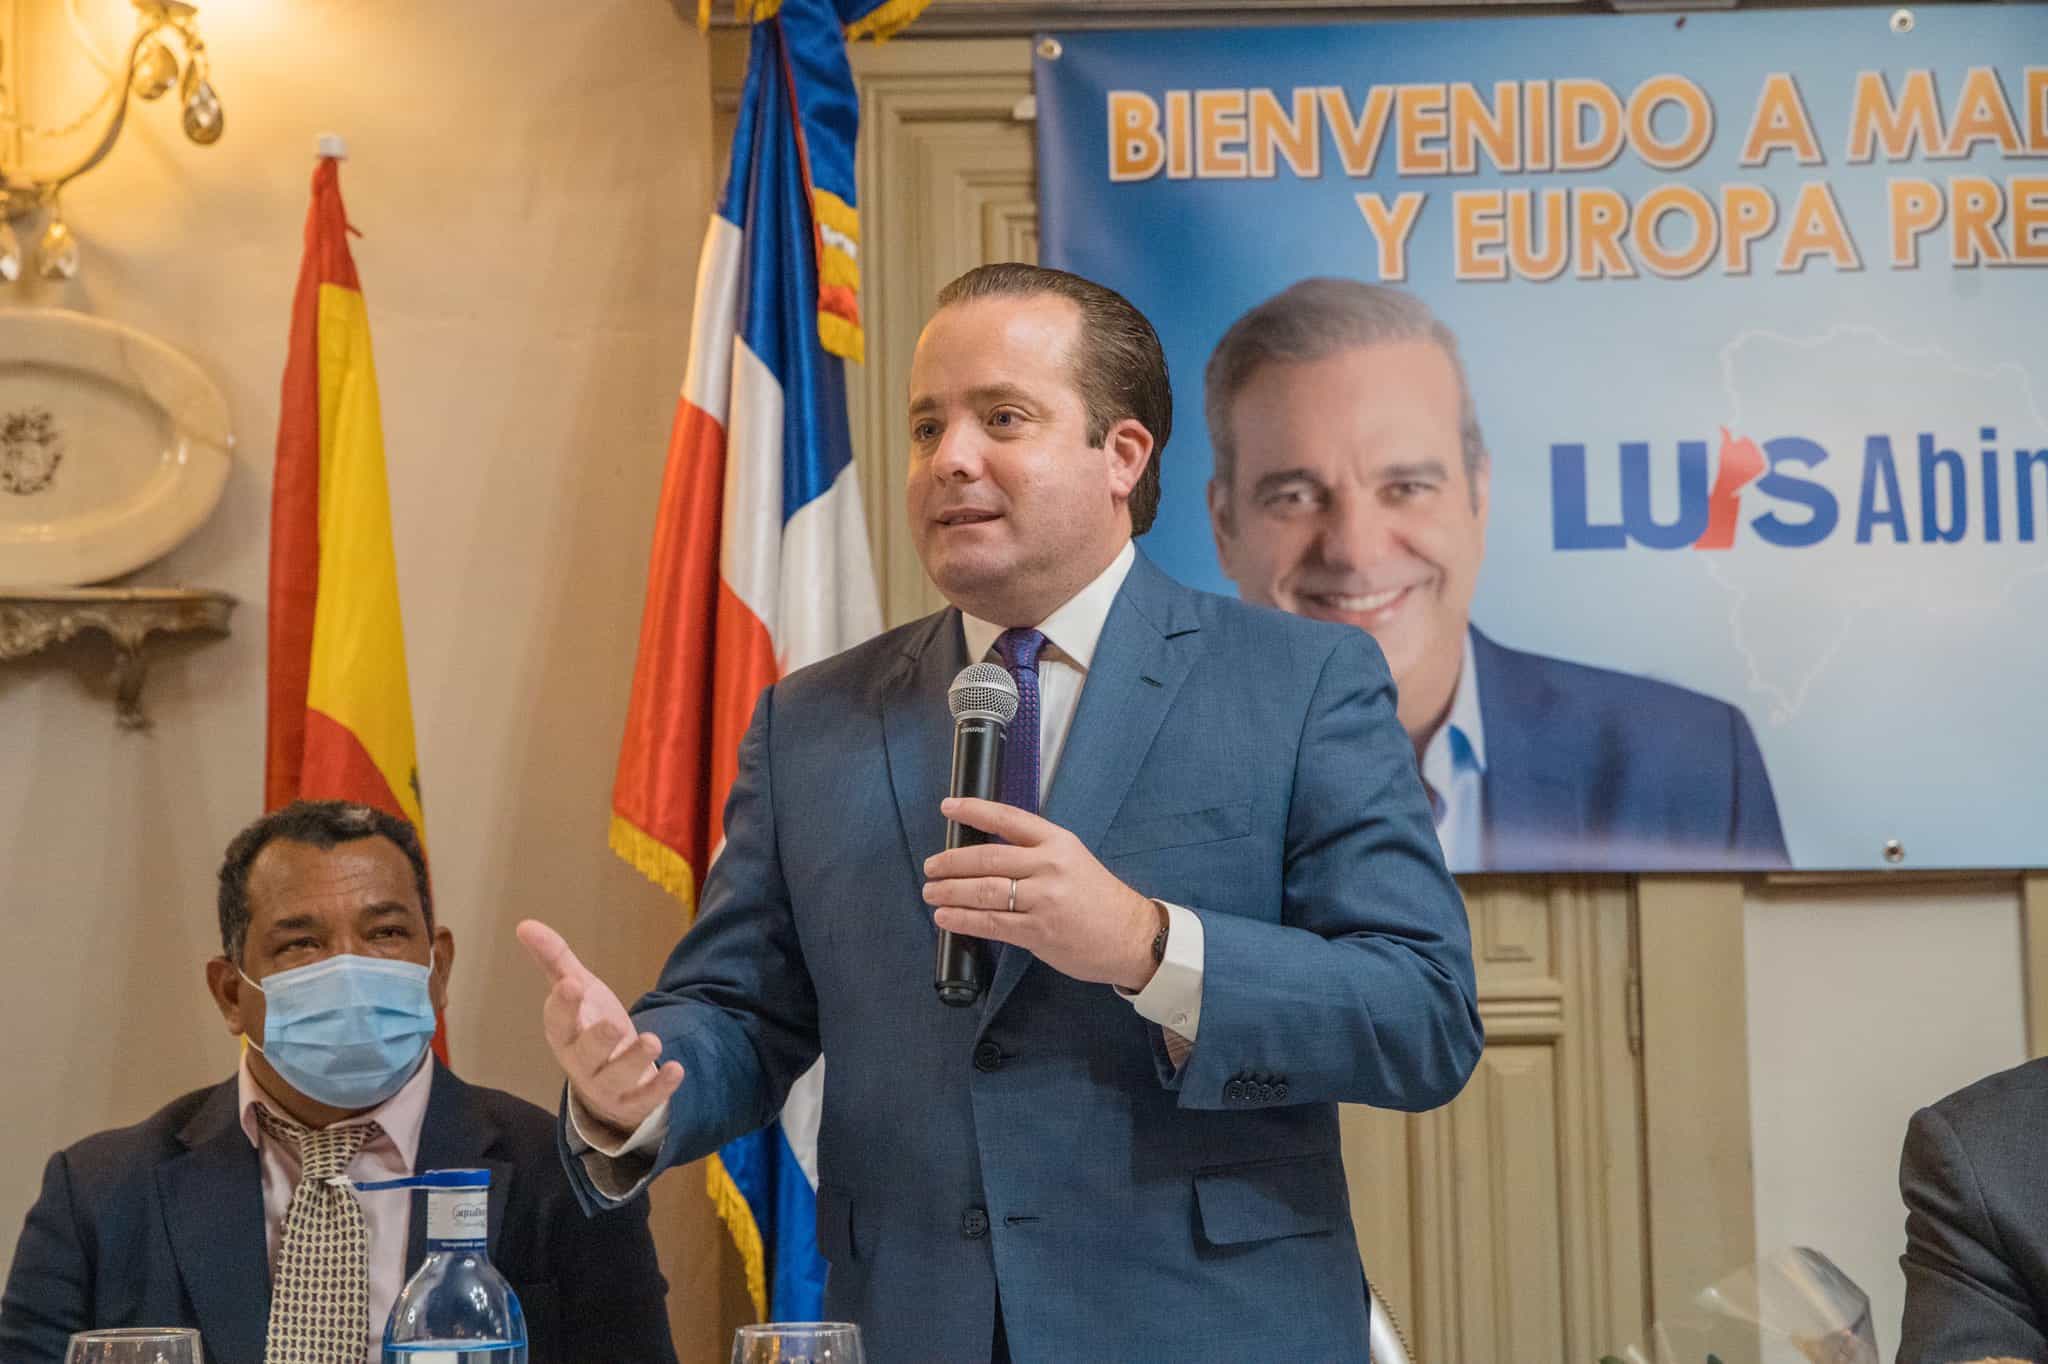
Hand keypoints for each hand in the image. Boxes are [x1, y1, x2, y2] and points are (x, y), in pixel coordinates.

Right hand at [516, 919, 682, 1137]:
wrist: (610, 1081)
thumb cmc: (589, 1027)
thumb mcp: (576, 990)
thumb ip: (554, 960)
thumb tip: (525, 924)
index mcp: (565, 1035)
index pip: (558, 1023)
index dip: (563, 1006)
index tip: (571, 984)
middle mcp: (582, 1063)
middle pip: (586, 1055)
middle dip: (599, 1040)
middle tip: (614, 1024)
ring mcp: (607, 1086)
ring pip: (617, 1078)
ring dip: (635, 1061)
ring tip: (653, 1040)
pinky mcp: (633, 1102)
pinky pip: (645, 1100)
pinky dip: (660, 1087)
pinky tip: (677, 1069)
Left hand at [923, 798, 1159, 991]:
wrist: (1131, 936)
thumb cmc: (1098, 898)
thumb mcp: (1072, 859)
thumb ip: (1034, 854)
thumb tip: (984, 856)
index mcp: (1057, 842)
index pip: (1008, 819)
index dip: (974, 810)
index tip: (948, 808)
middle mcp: (1049, 866)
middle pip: (987, 859)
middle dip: (950, 862)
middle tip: (930, 867)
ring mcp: (1043, 900)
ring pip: (983, 891)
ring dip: (949, 892)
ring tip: (931, 893)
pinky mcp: (1038, 931)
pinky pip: (991, 924)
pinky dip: (962, 920)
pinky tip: (946, 917)